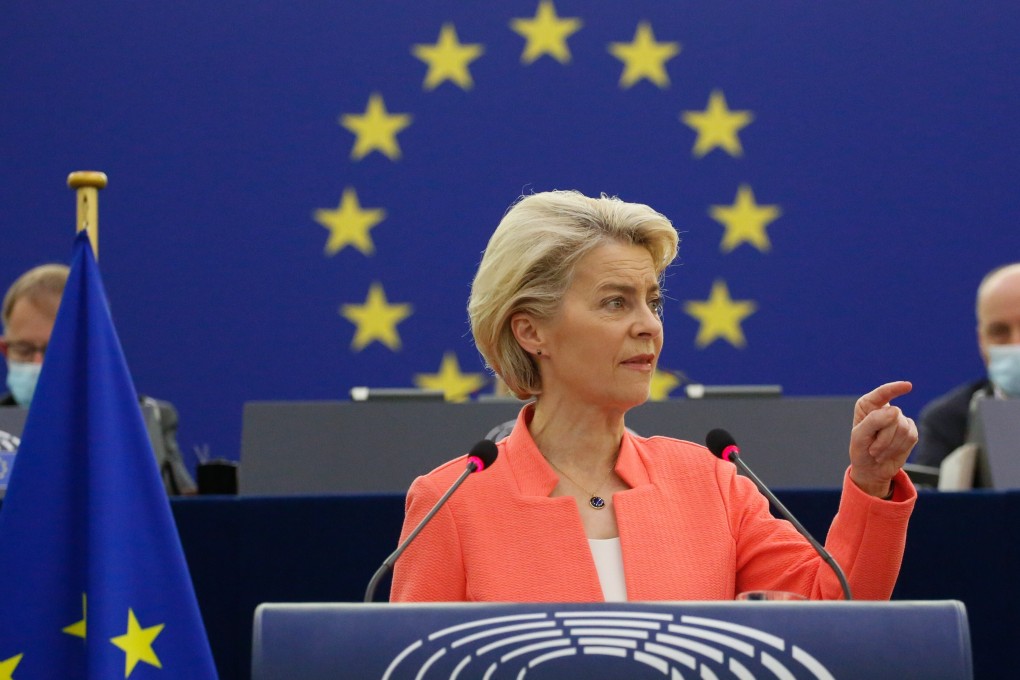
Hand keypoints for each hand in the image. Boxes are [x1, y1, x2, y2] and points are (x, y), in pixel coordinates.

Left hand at [849, 381, 917, 496]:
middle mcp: (885, 409)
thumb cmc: (861, 450)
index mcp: (868, 405)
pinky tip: (890, 452)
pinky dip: (899, 448)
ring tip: (879, 451)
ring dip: (890, 445)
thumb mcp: (860, 436)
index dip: (895, 388)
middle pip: (894, 417)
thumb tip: (895, 411)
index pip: (882, 393)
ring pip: (903, 428)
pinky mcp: (910, 432)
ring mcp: (900, 420)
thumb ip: (873, 421)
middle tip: (872, 448)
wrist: (871, 469)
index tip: (908, 386)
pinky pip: (912, 437)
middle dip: (883, 437)